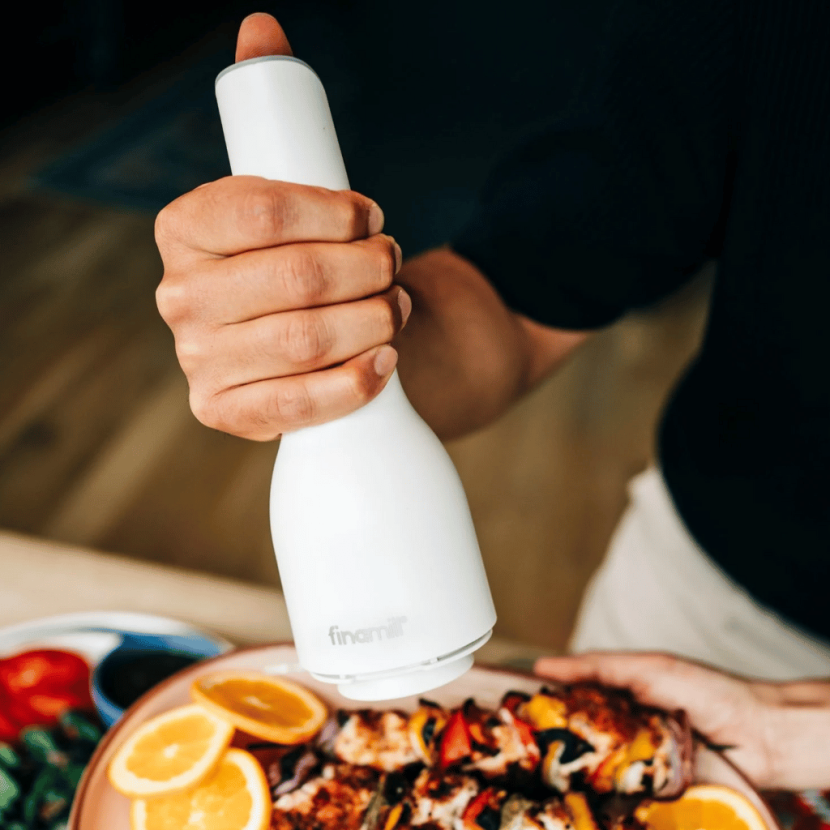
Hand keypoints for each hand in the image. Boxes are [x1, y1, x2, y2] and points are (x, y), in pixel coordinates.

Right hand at [155, 13, 409, 439]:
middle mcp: (180, 297)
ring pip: (306, 339)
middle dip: (367, 270)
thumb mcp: (293, 191)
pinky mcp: (226, 413)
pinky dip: (356, 382)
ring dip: (374, 320)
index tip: (372, 218)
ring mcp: (199, 361)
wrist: (318, 334)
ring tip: (395, 308)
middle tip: (393, 267)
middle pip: (294, 278)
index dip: (333, 214)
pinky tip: (383, 361)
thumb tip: (260, 26)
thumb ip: (275, 113)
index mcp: (185, 229)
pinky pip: (298, 404)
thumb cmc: (310, 257)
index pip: (259, 209)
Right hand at [535, 652, 829, 790]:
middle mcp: (621, 727)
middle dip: (546, 742)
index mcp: (617, 692)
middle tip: (512, 748)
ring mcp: (634, 759)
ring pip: (591, 767)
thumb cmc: (708, 691)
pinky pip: (617, 791)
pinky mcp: (649, 788)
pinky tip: (577, 794)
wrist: (760, 735)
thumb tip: (546, 666)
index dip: (537, 701)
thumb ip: (599, 667)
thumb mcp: (648, 668)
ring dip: (570, 770)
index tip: (504, 706)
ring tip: (536, 775)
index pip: (567, 695)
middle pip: (574, 735)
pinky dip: (598, 793)